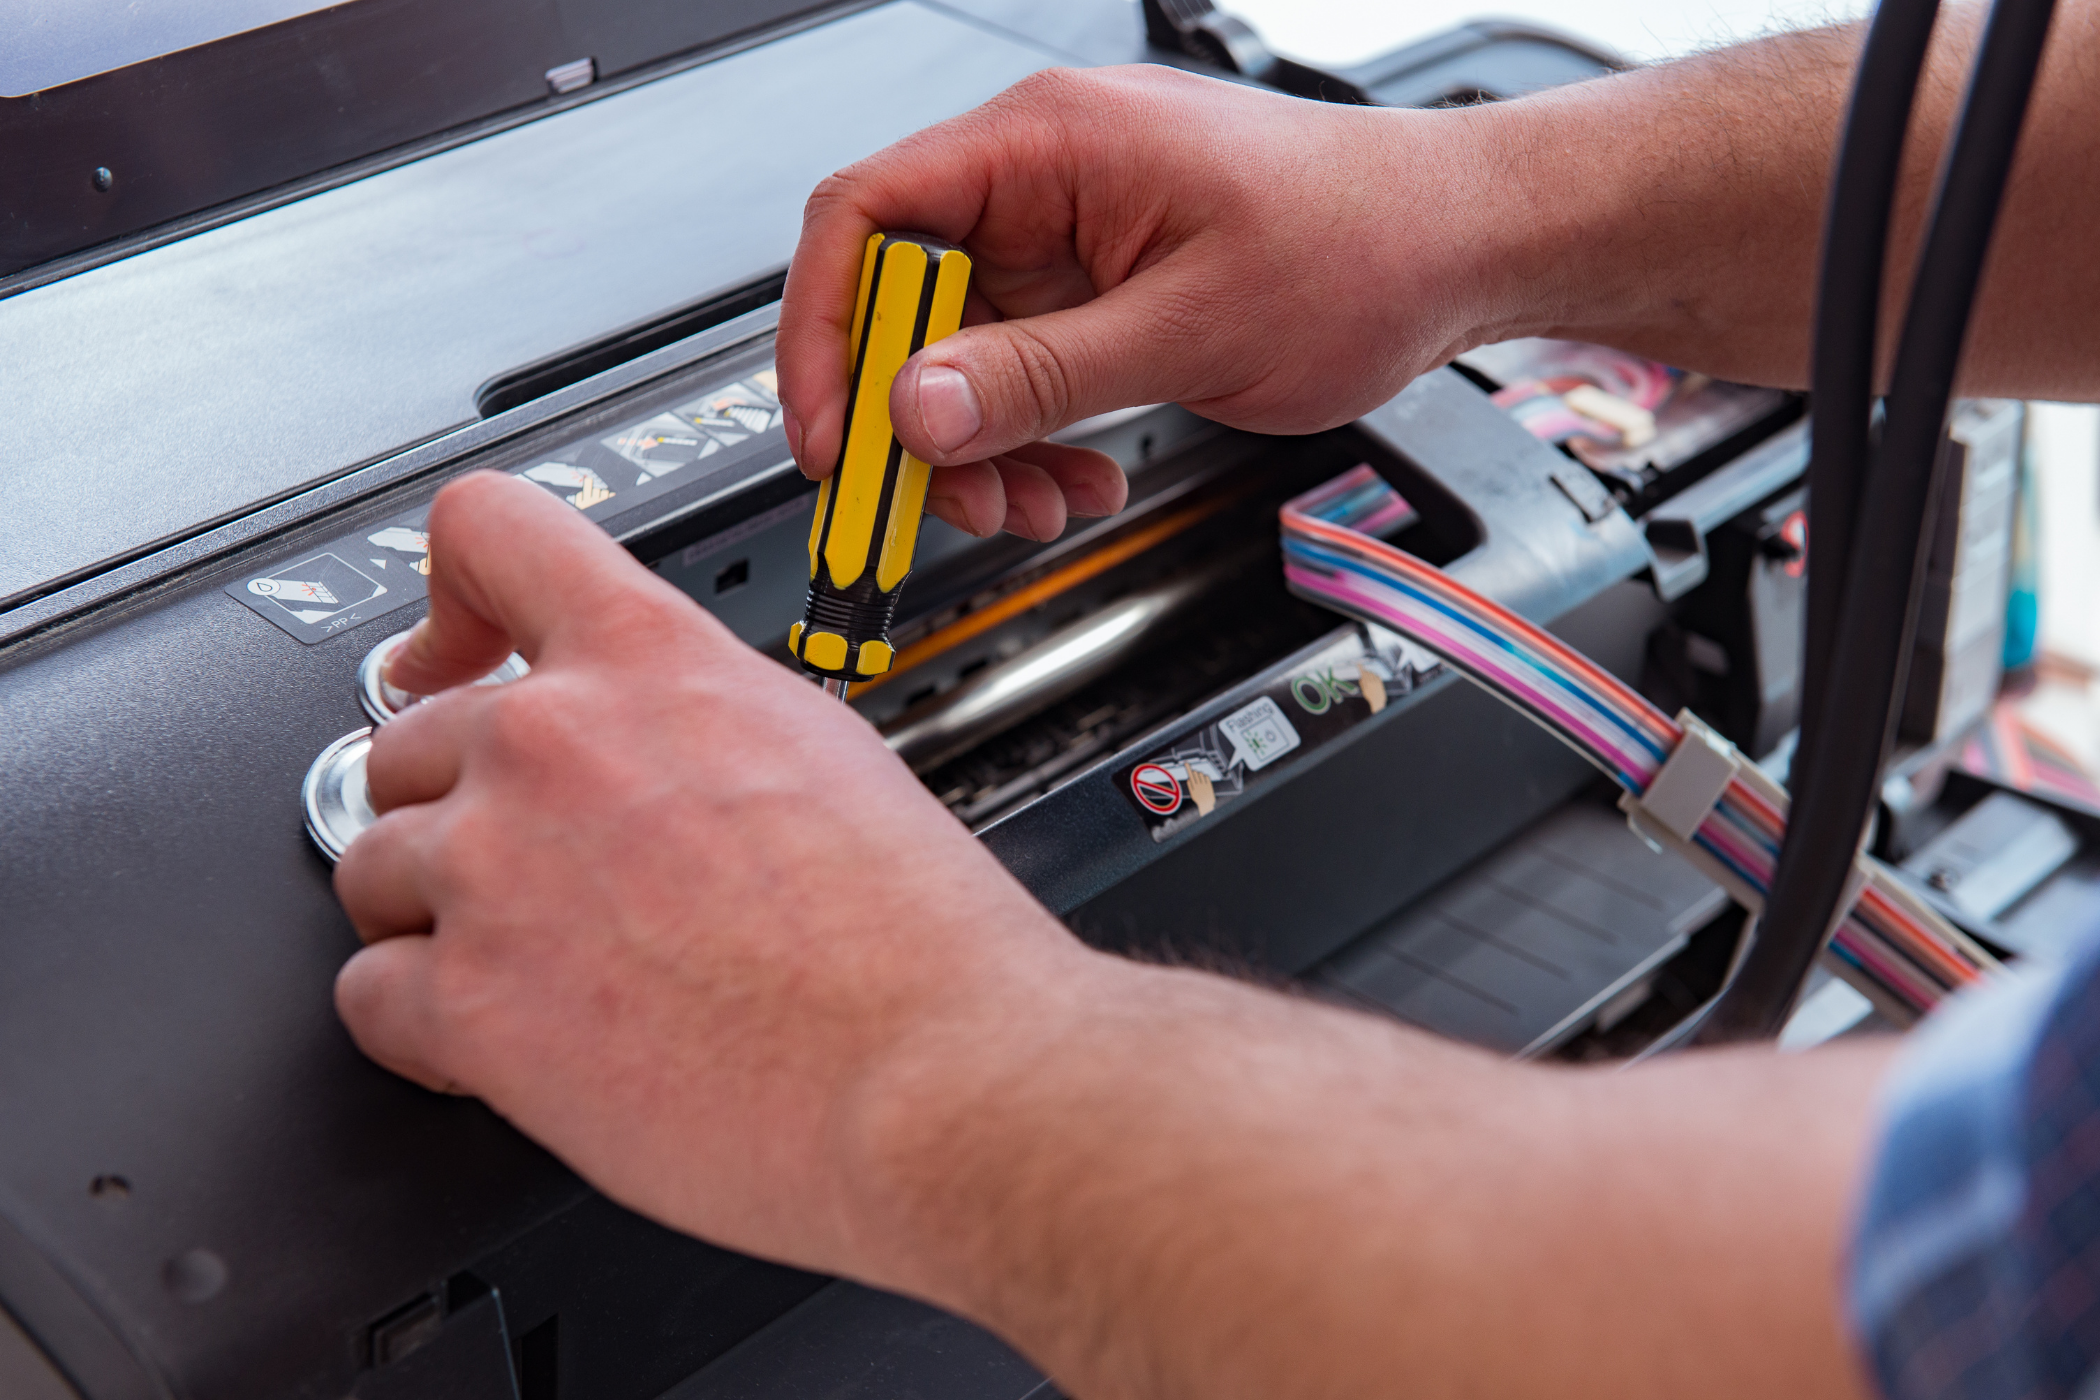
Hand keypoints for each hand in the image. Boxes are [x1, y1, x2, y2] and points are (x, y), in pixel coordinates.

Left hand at [335, 472, 1090, 1278]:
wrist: (931, 1073)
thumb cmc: (910, 941)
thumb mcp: (819, 749)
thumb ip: (697, 721)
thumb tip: (656, 753)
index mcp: (651, 659)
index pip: (487, 531)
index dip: (449, 594)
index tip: (445, 652)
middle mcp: (552, 742)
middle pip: (407, 739)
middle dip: (458, 810)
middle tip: (535, 873)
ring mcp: (493, 868)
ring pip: (370, 866)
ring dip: (433, 918)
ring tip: (534, 968)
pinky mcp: (466, 1003)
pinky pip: (368, 997)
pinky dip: (421, 1028)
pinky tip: (506, 1043)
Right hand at [775, 64, 1515, 541]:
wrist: (1459, 249)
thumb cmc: (1363, 241)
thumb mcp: (1188, 327)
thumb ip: (1040, 374)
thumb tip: (914, 408)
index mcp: (1047, 144)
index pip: (867, 217)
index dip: (826, 331)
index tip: (839, 432)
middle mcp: (1043, 183)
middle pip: (906, 304)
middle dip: (917, 417)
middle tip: (942, 500)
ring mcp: (1069, 240)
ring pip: (962, 357)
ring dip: (983, 447)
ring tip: (1034, 506)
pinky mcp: (1100, 292)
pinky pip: (1024, 373)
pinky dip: (1035, 438)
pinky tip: (1078, 478)